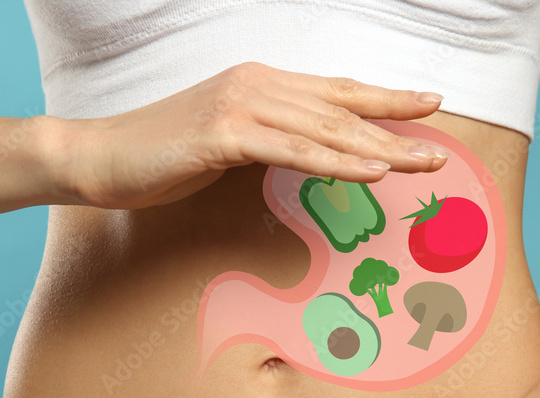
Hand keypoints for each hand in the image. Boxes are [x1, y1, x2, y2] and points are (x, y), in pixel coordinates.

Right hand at [57, 61, 448, 208]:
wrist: (100, 157)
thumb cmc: (161, 154)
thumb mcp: (224, 141)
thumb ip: (266, 139)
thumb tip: (305, 155)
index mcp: (259, 83)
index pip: (334, 91)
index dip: (384, 98)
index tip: (427, 105)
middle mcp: (257, 84)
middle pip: (340, 106)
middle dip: (395, 127)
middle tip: (440, 147)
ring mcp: (240, 105)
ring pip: (325, 127)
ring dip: (378, 147)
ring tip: (421, 163)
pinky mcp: (224, 134)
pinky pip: (292, 150)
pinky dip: (335, 162)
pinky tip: (371, 172)